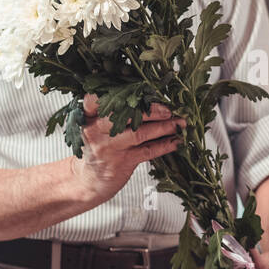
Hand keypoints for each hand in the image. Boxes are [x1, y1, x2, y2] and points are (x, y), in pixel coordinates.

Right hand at [68, 96, 185, 205]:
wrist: (90, 180)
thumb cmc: (97, 149)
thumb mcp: (95, 128)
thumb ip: (112, 113)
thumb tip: (145, 96)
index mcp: (89, 118)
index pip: (94, 100)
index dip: (113, 92)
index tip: (135, 88)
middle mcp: (97, 131)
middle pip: (124, 115)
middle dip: (151, 110)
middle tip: (168, 109)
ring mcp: (110, 147)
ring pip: (140, 133)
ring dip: (164, 127)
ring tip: (179, 123)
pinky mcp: (123, 162)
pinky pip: (148, 151)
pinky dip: (165, 145)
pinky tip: (176, 141)